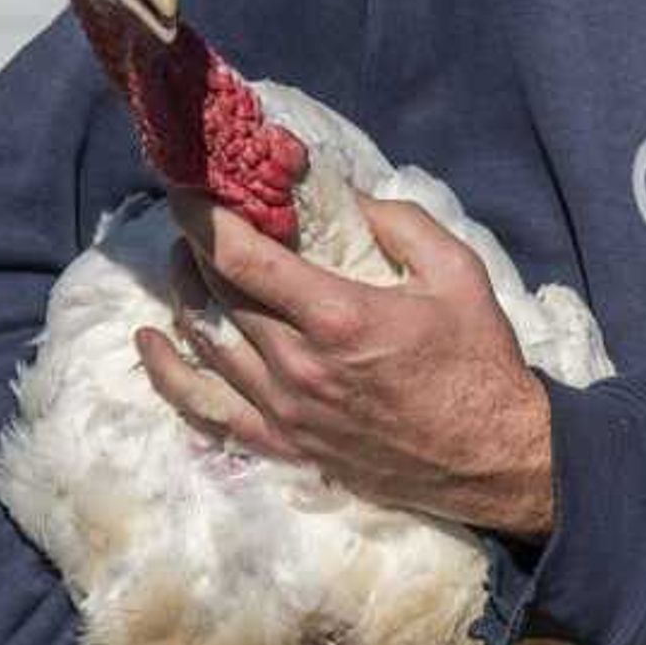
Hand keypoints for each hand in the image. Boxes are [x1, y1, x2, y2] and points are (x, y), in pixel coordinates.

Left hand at [137, 191, 557, 538]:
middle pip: (217, 293)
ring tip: (185, 263)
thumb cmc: (480, 362)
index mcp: (338, 317)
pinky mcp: (286, 444)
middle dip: (197, 246)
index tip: (184, 186)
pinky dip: (171, 374)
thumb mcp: (458, 273)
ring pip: (206, 342)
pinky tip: (151, 343)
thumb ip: (400, 223)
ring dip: (185, 295)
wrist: (494, 458)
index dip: (203, 216)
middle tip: (199, 217)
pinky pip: (209, 409)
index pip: (242, 257)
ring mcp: (286, 411)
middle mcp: (298, 366)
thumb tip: (346, 195)